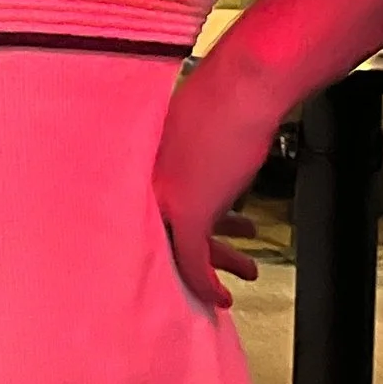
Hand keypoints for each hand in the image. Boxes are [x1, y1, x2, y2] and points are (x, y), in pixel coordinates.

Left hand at [153, 55, 286, 308]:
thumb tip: (199, 174)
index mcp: (141, 165)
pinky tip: (219, 296)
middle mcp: (143, 183)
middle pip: (157, 236)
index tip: (185, 252)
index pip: (140, 215)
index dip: (162, 238)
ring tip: (233, 280)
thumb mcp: (194, 136)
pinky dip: (206, 282)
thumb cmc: (223, 102)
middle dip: (191, 258)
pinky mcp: (186, 211)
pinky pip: (192, 261)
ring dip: (210, 269)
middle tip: (211, 272)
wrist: (242, 88)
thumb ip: (185, 161)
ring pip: (176, 251)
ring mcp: (161, 198)